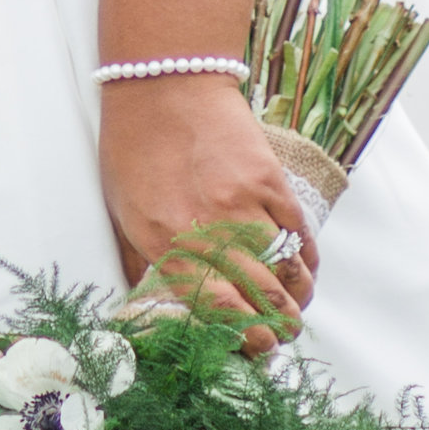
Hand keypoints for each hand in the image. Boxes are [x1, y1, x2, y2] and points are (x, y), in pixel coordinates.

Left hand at [99, 78, 316, 353]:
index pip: (218, 308)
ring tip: (295, 307)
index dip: (245, 336)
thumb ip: (141, 262)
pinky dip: (306, 256)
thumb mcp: (121, 210)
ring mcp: (244, 202)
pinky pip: (299, 231)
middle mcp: (209, 228)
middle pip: (259, 296)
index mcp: (166, 242)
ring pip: (286, 269)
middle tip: (280, 335)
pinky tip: (304, 269)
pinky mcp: (269, 178)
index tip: (257, 348)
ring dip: (297, 297)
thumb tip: (148, 305)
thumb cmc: (133, 145)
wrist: (163, 81)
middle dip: (277, 326)